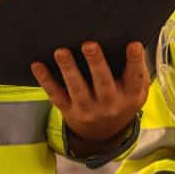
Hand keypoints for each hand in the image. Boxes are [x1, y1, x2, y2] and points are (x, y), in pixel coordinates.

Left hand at [32, 41, 149, 144]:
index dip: (135, 61)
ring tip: (61, 52)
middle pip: (103, 83)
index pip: (135, 77)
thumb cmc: (122, 98)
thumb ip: (136, 68)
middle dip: (96, 63)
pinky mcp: (68, 110)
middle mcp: (109, 104)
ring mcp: (87, 109)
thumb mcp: (137, 90)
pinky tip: (37, 65)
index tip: (134, 45)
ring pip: (77, 89)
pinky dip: (45, 80)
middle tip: (89, 44)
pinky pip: (56, 95)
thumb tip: (132, 40)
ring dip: (68, 69)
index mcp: (130, 96)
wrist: (104, 132)